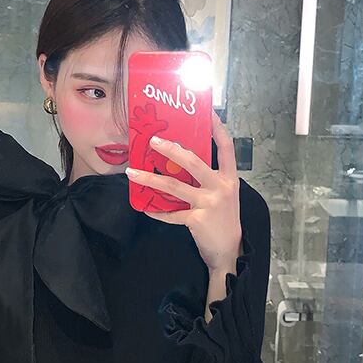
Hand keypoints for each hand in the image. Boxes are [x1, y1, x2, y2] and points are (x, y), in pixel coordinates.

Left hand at [126, 110, 241, 271]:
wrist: (229, 251)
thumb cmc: (224, 219)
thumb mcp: (223, 194)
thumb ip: (209, 178)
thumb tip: (182, 159)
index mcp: (229, 178)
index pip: (226, 147)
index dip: (217, 128)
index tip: (208, 112)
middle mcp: (221, 187)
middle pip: (193, 162)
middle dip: (171, 149)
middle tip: (152, 141)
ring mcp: (209, 204)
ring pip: (175, 187)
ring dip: (151, 179)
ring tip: (132, 173)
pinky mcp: (197, 220)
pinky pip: (171, 214)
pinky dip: (156, 212)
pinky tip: (145, 208)